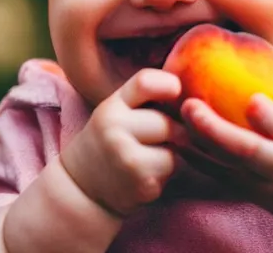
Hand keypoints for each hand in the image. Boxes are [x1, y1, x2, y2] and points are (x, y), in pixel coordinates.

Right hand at [59, 69, 187, 216]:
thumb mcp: (118, 112)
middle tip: (160, 140)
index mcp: (111, 106)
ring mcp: (126, 157)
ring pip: (175, 148)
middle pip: (167, 122)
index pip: (145, 82)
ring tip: (152, 159)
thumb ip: (147, 96)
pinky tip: (149, 176)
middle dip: (173, 131)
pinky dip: (169, 174)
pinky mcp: (141, 183)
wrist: (80, 189)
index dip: (168, 84)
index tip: (176, 92)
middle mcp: (113, 128)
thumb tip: (192, 94)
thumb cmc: (111, 142)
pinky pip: (174, 170)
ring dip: (173, 155)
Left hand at [179, 93, 272, 216]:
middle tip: (190, 104)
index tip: (254, 100)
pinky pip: (208, 171)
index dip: (267, 117)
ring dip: (196, 139)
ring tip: (178, 114)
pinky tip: (174, 135)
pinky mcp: (231, 188)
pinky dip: (190, 154)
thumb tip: (253, 98)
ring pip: (220, 163)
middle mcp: (271, 168)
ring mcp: (249, 182)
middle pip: (242, 150)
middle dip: (214, 128)